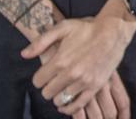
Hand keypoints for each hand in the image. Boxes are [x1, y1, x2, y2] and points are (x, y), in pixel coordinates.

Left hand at [21, 14, 135, 111]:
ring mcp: (83, 82)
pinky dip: (69, 107)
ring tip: (62, 87)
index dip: (39, 78)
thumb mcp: (62, 28)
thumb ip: (41, 42)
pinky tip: (66, 103)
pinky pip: (77, 105)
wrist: (112, 32)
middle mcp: (70, 74)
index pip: (38, 81)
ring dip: (58, 95)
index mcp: (60, 60)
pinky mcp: (94, 87)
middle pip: (47, 93)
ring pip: (60, 100)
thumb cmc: (86, 28)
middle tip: (53, 80)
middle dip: (47, 87)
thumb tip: (23, 54)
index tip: (44, 74)